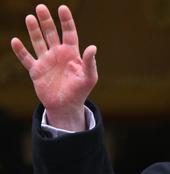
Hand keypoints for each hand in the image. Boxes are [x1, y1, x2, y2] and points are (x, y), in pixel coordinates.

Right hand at [10, 4, 97, 130]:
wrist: (66, 106)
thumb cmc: (80, 91)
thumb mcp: (89, 77)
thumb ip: (90, 62)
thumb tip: (93, 47)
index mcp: (72, 53)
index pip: (69, 33)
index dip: (66, 21)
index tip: (63, 8)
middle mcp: (58, 54)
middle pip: (51, 33)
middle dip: (46, 21)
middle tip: (41, 7)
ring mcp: (46, 61)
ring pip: (38, 42)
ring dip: (34, 30)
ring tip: (30, 17)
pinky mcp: (36, 71)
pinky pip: (26, 58)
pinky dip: (20, 50)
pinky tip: (15, 40)